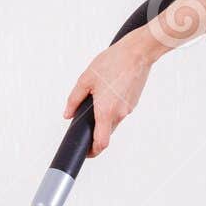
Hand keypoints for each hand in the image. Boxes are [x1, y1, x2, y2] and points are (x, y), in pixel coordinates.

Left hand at [62, 33, 155, 157]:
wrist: (138, 53)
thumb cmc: (114, 62)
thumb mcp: (86, 79)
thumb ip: (74, 99)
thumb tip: (67, 114)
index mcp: (106, 111)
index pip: (101, 143)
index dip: (92, 152)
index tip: (86, 153)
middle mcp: (119, 114)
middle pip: (106, 133)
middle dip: (95, 130)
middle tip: (85, 119)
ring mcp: (128, 109)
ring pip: (113, 121)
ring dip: (104, 116)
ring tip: (97, 98)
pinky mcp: (133, 103)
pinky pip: (120, 111)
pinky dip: (112, 107)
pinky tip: (108, 92)